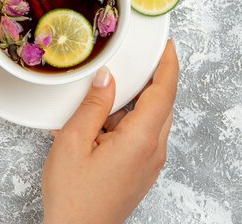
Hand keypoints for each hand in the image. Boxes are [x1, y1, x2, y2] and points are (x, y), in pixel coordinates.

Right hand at [42, 39, 177, 223]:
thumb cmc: (73, 195)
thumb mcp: (73, 141)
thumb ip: (94, 105)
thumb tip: (107, 77)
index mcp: (141, 140)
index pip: (165, 92)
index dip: (168, 65)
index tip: (167, 46)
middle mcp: (154, 151)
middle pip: (163, 104)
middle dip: (154, 79)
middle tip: (139, 59)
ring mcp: (150, 163)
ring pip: (153, 120)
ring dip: (136, 102)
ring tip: (107, 95)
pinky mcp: (142, 171)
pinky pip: (144, 136)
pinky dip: (129, 121)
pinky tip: (102, 123)